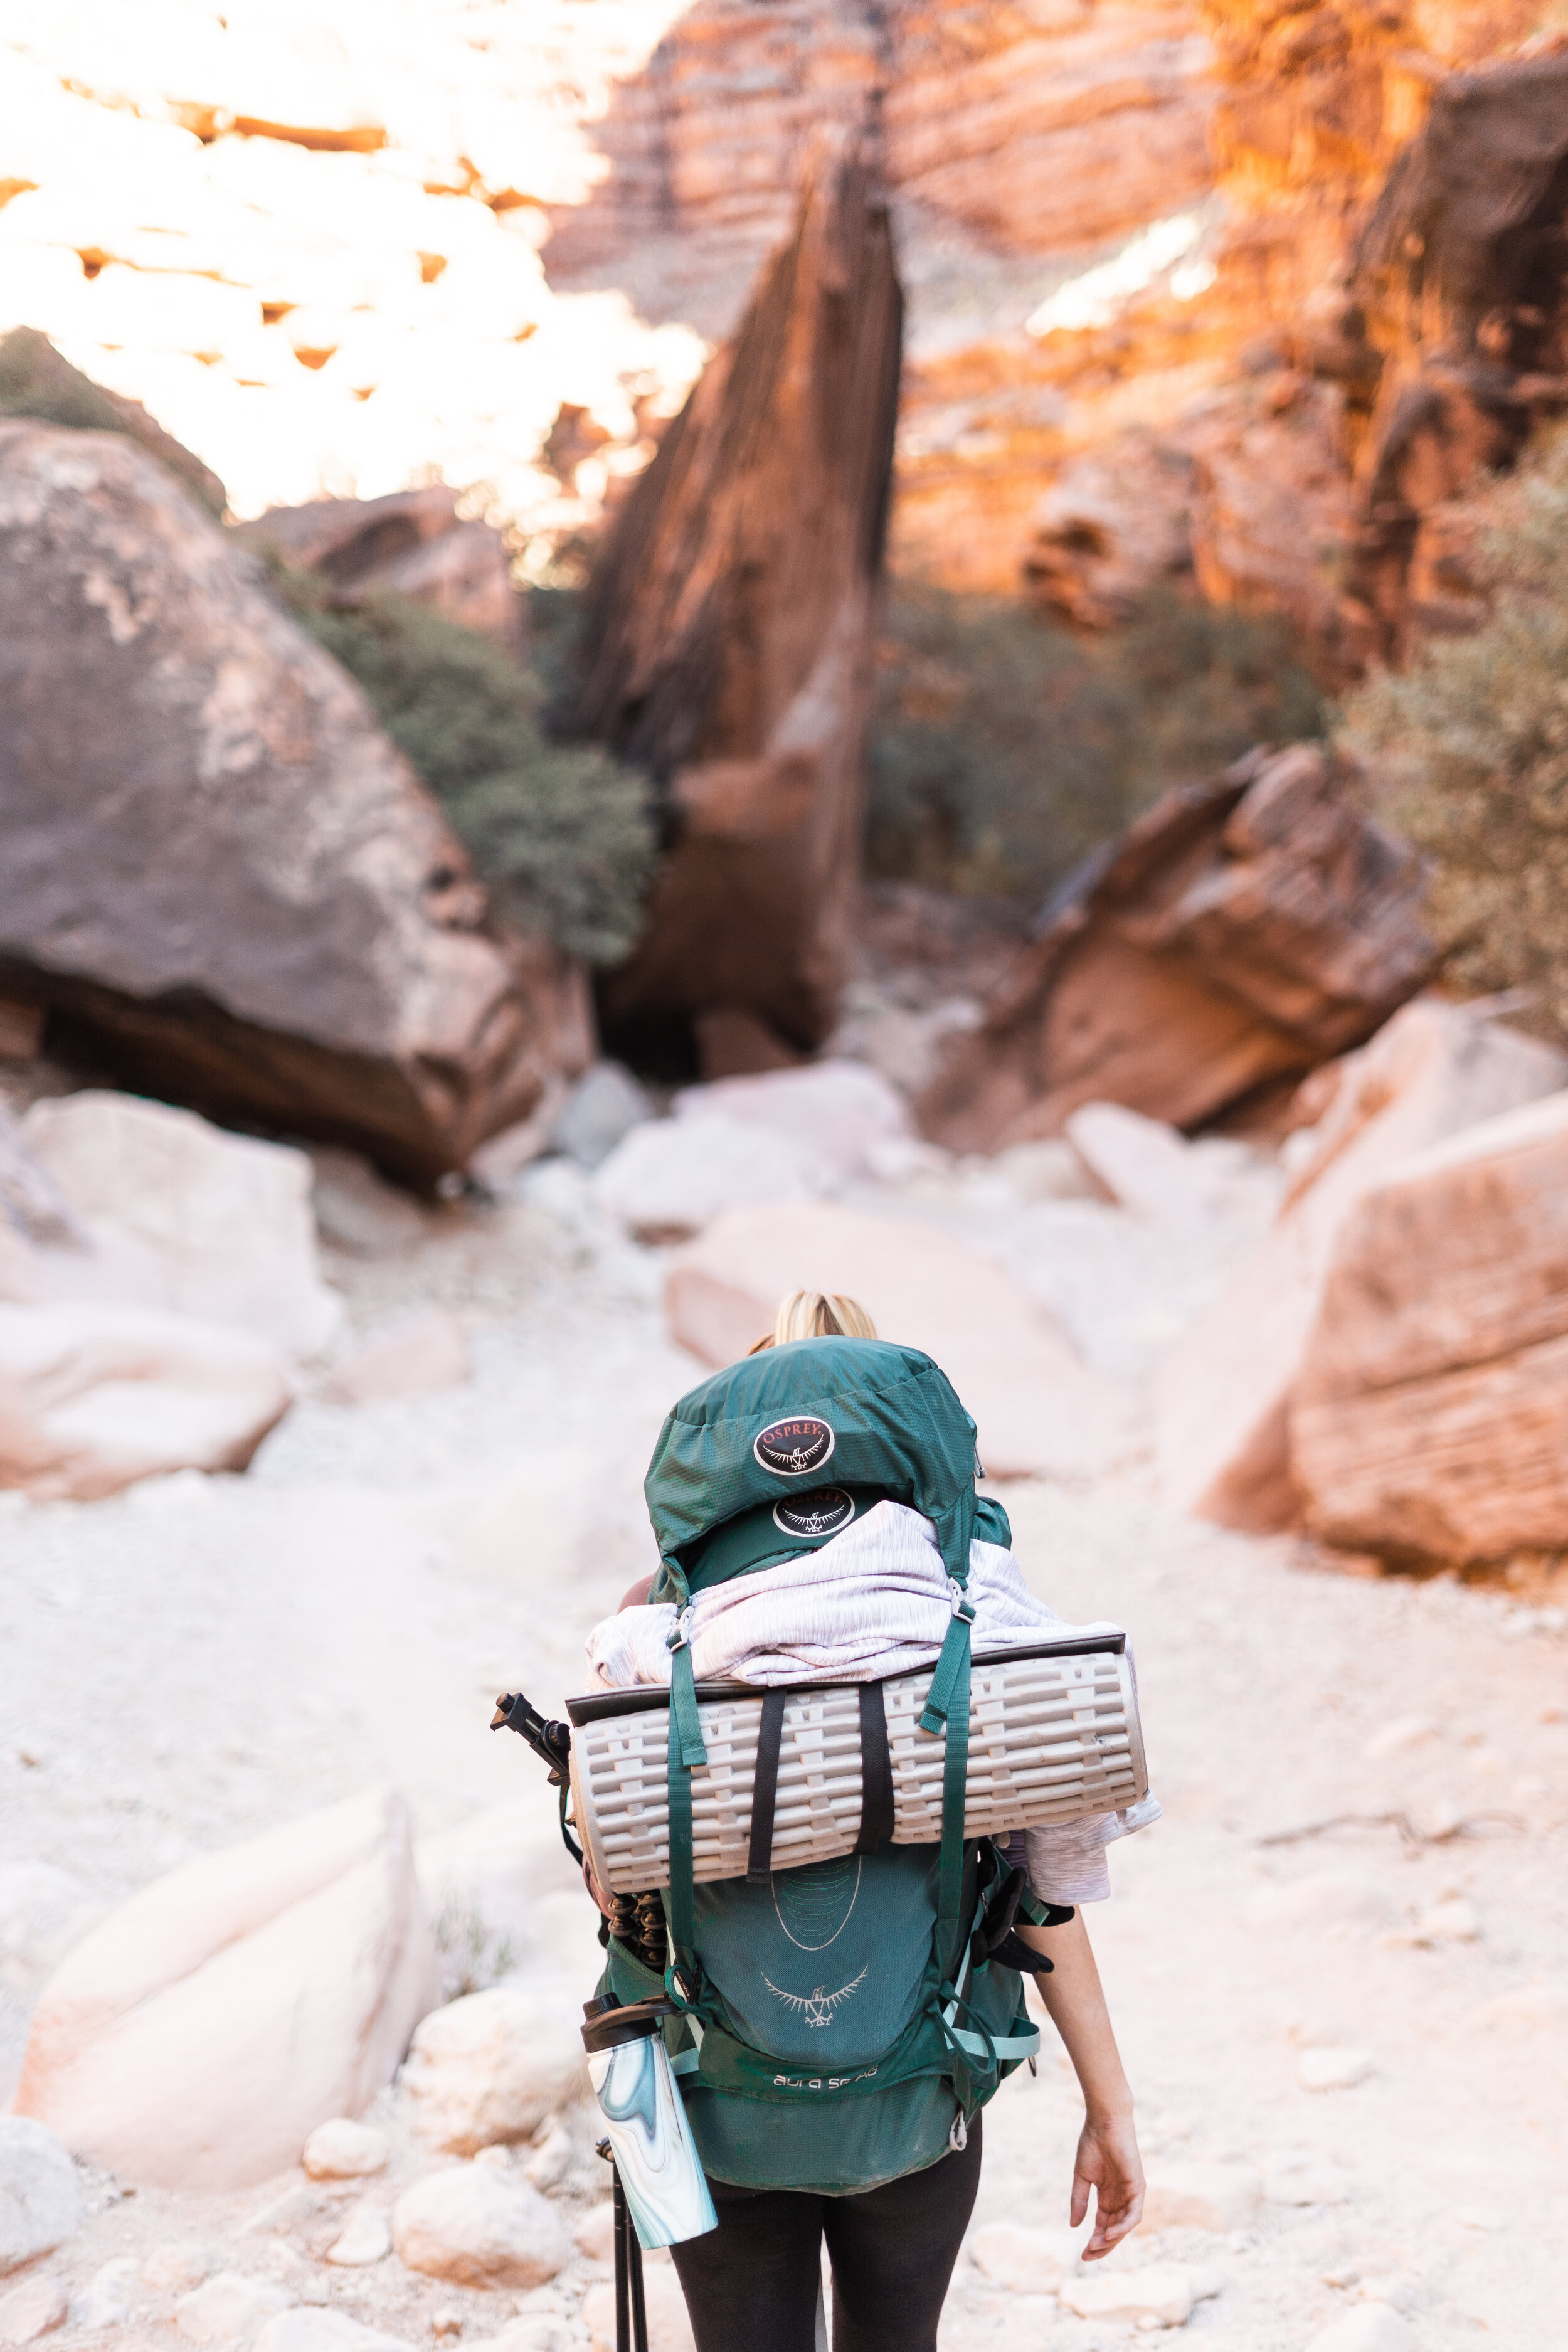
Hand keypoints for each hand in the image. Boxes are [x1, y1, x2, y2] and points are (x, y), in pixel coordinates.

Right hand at [1070, 2108, 1143, 2258]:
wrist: (1104, 2122)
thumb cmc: (1092, 2144)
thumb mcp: (1082, 2177)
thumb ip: (1079, 2201)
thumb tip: (1074, 2226)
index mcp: (1107, 2196)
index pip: (1104, 2226)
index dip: (1094, 2241)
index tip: (1082, 2255)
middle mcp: (1121, 2198)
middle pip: (1115, 2231)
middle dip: (1102, 2246)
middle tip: (1087, 2256)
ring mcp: (1131, 2194)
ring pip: (1125, 2226)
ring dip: (1112, 2239)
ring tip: (1096, 2247)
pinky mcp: (1138, 2187)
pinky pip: (1134, 2214)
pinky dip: (1123, 2226)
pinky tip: (1110, 2234)